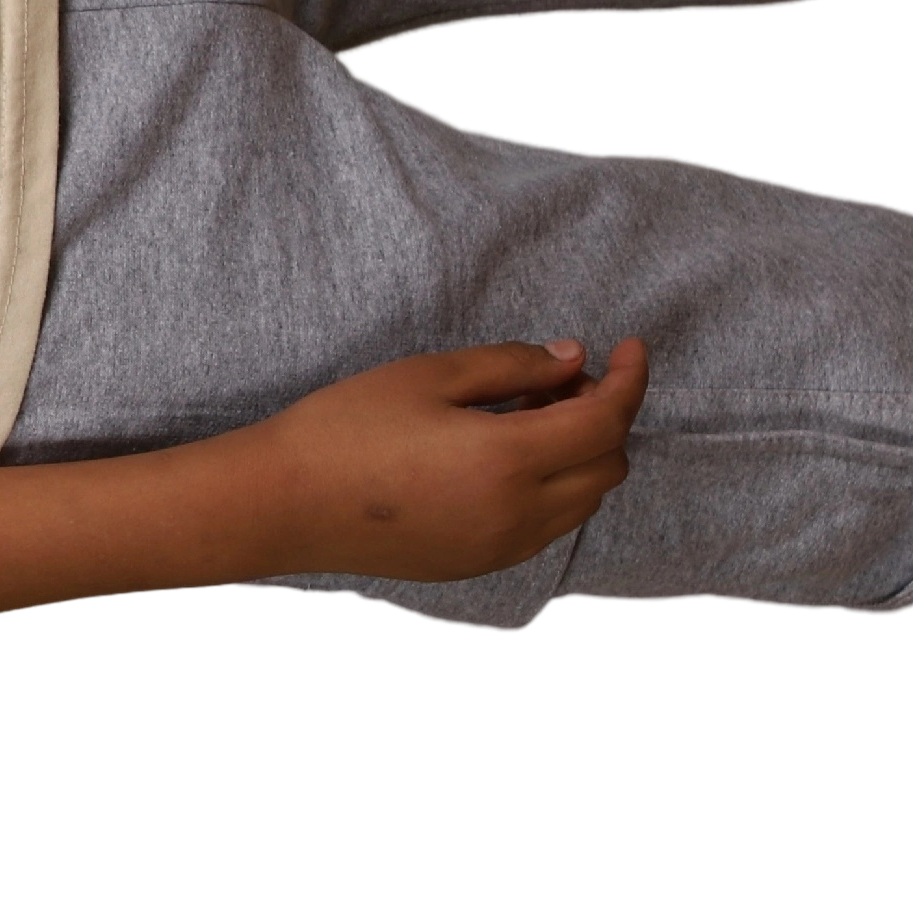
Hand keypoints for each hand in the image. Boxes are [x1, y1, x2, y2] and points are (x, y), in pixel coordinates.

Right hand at [231, 337, 650, 582]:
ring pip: (583, 502)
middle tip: (559, 380)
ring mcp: (500, 548)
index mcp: (507, 461)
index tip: (630, 347)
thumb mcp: (428, 375)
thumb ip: (512, 365)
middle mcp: (518, 515)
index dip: (630, 379)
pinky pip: (547, 526)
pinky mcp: (478, 564)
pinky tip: (505, 457)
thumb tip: (572, 361)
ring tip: (528, 415)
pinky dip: (552, 488)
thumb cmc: (344, 428)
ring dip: (580, 455)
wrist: (282, 504)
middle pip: (608, 466)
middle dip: (603, 417)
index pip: (606, 421)